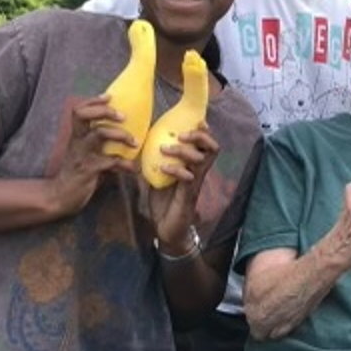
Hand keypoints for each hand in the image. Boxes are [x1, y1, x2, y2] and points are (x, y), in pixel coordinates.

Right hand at [46, 94, 137, 218]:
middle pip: (84, 115)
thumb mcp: (85, 154)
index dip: (93, 101)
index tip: (109, 97)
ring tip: (134, 142)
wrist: (61, 196)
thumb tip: (123, 135)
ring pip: (99, 133)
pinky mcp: (89, 170)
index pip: (79, 110)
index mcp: (77, 136)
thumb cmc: (77, 173)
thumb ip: (98, 144)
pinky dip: (125, 164)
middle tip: (123, 117)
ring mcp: (82, 154)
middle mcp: (78, 141)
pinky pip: (110, 161)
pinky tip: (133, 168)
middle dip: (105, 111)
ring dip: (120, 134)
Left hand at [146, 121, 219, 249]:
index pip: (207, 143)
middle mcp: (198, 172)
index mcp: (193, 166)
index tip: (193, 120)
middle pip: (213, 147)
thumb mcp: (157, 177)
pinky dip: (176, 169)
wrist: (166, 229)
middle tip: (180, 135)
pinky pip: (188, 177)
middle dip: (199, 136)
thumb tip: (137, 145)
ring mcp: (195, 183)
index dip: (203, 130)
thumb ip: (153, 162)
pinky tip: (163, 169)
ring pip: (203, 159)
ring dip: (184, 151)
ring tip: (165, 150)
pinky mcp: (188, 195)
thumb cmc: (164, 203)